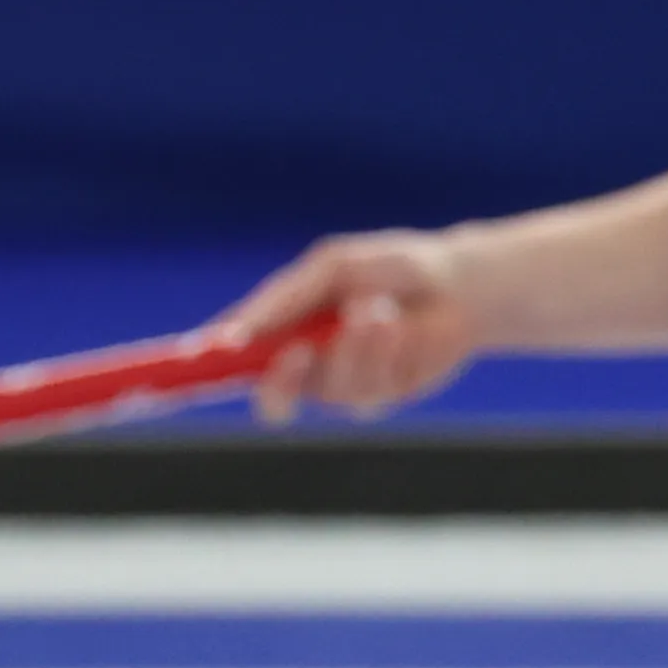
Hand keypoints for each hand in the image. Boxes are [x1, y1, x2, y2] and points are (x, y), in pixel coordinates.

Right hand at [216, 231, 486, 418]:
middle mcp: (308, 366)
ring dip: (352, 350)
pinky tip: (399, 328)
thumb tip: (234, 334)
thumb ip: (284, 300)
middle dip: (284, 382)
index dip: (211, 368)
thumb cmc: (388, 266)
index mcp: (284, 331)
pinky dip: (383, 358)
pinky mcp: (382, 396)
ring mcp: (345, 385)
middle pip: (274, 402)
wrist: (457, 283)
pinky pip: (369, 395)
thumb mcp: (331, 267)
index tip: (211, 359)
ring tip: (378, 308)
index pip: (235, 360)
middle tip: (299, 350)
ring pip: (329, 393)